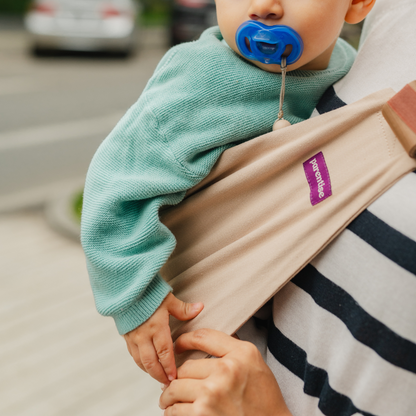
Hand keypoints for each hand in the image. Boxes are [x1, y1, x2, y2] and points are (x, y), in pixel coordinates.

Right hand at [123, 293, 202, 383]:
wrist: (125, 287)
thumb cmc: (148, 292)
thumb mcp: (168, 299)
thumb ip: (183, 308)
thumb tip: (200, 307)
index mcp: (156, 327)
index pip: (164, 352)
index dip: (169, 367)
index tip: (174, 378)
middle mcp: (143, 335)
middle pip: (151, 362)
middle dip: (159, 375)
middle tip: (167, 384)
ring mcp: (132, 336)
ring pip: (140, 361)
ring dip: (149, 371)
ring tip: (158, 377)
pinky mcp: (125, 335)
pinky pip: (133, 354)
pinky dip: (140, 362)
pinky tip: (146, 365)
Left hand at [159, 328, 291, 415]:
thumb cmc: (264, 401)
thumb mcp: (254, 364)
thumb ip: (232, 349)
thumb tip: (205, 339)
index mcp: (241, 354)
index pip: (203, 337)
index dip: (184, 340)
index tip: (178, 345)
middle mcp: (227, 370)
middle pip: (185, 367)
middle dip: (179, 378)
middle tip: (178, 384)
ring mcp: (213, 393)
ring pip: (175, 388)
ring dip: (171, 396)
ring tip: (172, 399)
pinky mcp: (202, 414)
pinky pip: (175, 409)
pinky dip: (174, 412)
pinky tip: (180, 412)